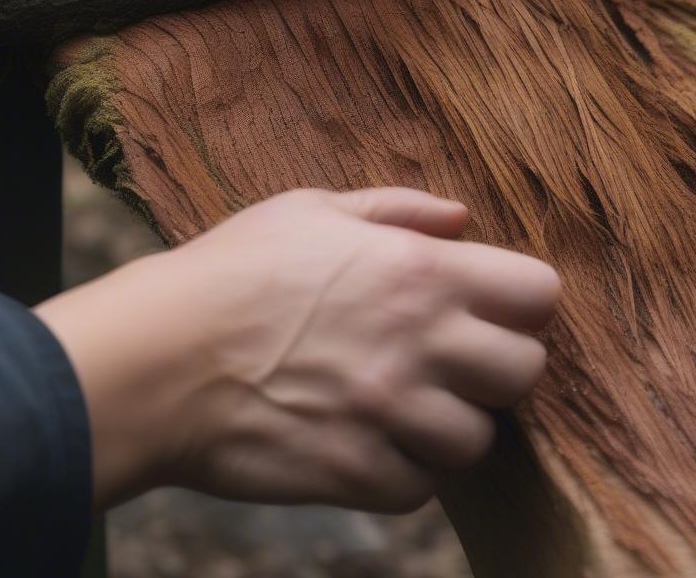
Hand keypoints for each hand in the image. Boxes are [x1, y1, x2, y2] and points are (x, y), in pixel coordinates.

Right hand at [35, 188, 559, 513]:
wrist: (156, 357)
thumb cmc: (234, 269)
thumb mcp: (314, 208)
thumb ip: (400, 207)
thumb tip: (462, 216)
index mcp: (421, 270)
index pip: (539, 294)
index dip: (525, 301)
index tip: (497, 307)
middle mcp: (421, 342)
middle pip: (527, 371)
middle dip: (501, 366)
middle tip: (458, 361)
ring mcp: (391, 413)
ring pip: (479, 440)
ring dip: (451, 425)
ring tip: (410, 406)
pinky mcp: (355, 471)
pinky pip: (420, 488)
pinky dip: (405, 471)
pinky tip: (371, 442)